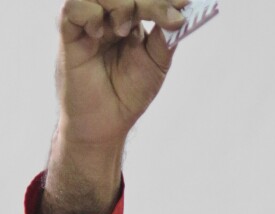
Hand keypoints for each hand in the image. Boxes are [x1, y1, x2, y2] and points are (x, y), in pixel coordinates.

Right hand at [57, 0, 190, 145]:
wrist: (107, 121)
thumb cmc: (129, 92)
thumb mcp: (157, 63)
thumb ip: (166, 37)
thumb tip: (180, 14)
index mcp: (132, 20)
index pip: (146, 0)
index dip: (165, 0)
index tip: (186, 3)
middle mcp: (110, 17)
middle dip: (151, 2)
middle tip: (169, 19)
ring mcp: (90, 23)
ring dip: (121, 6)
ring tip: (125, 32)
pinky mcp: (69, 33)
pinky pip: (74, 7)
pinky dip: (91, 15)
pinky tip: (100, 34)